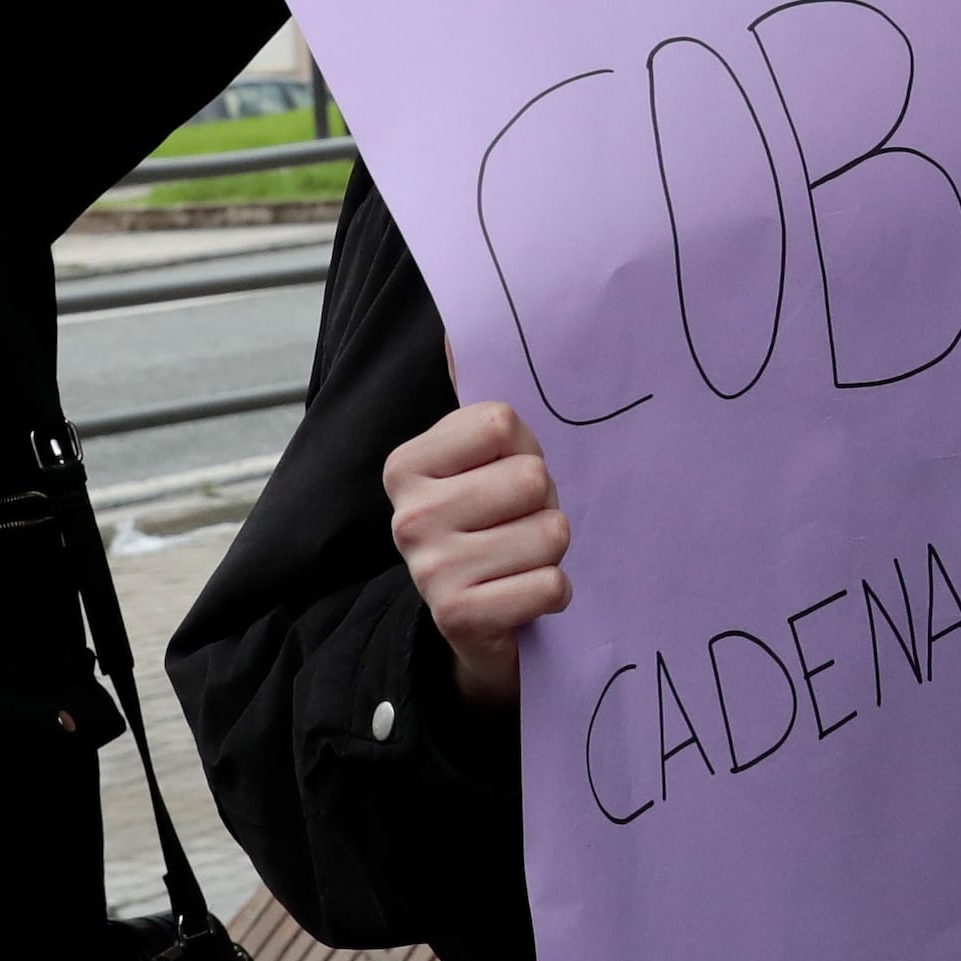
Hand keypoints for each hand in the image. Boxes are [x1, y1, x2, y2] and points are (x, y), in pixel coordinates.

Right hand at [386, 397, 567, 705]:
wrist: (476, 627)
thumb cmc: (490, 528)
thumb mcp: (478, 464)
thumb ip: (476, 408)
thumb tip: (458, 333)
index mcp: (407, 465)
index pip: (501, 422)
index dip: (524, 448)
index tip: (506, 474)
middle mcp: (409, 516)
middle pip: (531, 477)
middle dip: (544, 503)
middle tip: (519, 525)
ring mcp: (430, 570)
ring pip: (550, 532)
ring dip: (551, 550)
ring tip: (522, 561)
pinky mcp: (459, 616)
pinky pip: (552, 584)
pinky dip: (554, 593)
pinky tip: (525, 595)